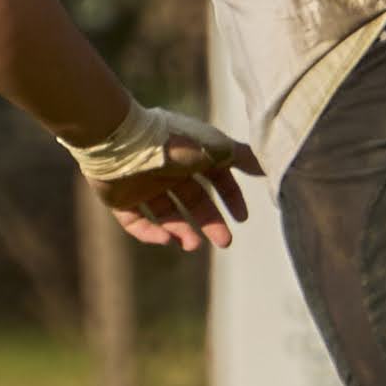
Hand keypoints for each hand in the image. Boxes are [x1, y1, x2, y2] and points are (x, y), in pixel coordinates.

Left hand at [78, 105, 262, 254]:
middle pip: (194, 201)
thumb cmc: (172, 142)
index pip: (216, 179)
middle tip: (224, 243)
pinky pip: (134, 222)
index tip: (242, 219)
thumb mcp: (215, 148)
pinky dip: (149, 233)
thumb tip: (266, 167)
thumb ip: (241, 157)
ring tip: (192, 245)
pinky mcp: (118, 198)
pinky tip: (165, 239)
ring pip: (166, 214)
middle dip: (210, 222)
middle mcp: (168, 169)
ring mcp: (142, 184)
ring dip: (182, 231)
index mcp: (191, 154)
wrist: (122, 140)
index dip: (230, 198)